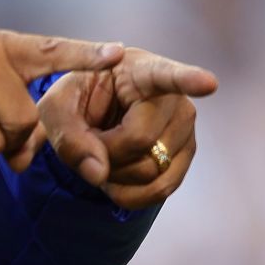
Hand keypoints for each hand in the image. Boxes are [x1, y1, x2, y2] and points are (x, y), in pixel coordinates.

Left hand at [37, 47, 217, 208]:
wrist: (95, 115)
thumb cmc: (77, 101)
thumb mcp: (56, 109)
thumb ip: (67, 135)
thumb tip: (99, 174)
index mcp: (141, 70)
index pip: (167, 75)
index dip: (189, 79)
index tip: (208, 83)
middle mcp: (175, 98)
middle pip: (140, 140)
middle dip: (103, 152)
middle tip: (89, 141)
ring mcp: (186, 129)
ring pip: (149, 170)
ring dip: (114, 175)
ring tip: (102, 155)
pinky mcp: (185, 157)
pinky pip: (160, 190)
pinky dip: (128, 194)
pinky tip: (114, 179)